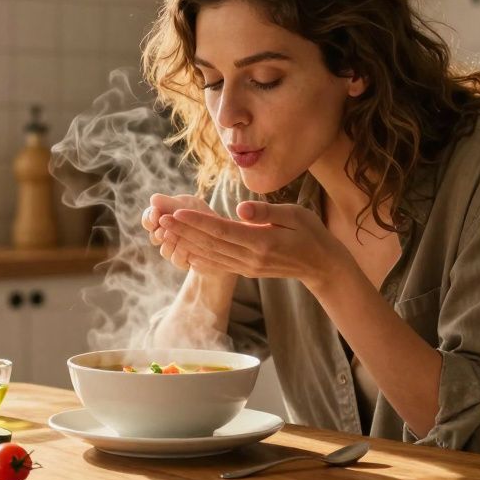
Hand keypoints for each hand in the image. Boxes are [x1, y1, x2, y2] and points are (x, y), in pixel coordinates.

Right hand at [141, 193, 214, 270]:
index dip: (149, 217)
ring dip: (169, 243)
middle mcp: (164, 237)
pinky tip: (186, 248)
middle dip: (158, 232)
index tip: (156, 213)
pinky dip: (180, 253)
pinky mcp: (184, 262)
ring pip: (164, 251)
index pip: (148, 220)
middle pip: (154, 237)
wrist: (221, 233)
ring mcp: (173, 251)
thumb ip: (169, 202)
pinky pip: (177, 260)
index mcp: (161, 220)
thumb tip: (153, 199)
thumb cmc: (200, 215)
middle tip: (163, 228)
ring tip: (175, 236)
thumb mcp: (187, 203)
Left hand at [158, 201, 350, 290]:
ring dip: (185, 243)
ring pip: (209, 255)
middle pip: (209, 243)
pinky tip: (183, 252)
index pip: (221, 230)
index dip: (196, 222)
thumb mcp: (294, 215)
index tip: (175, 212)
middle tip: (158, 217)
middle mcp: (250, 258)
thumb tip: (241, 208)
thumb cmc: (310, 233)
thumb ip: (266, 212)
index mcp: (261, 242)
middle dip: (182, 230)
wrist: (321, 265)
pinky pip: (218, 265)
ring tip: (164, 231)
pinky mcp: (246, 271)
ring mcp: (247, 267)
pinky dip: (198, 259)